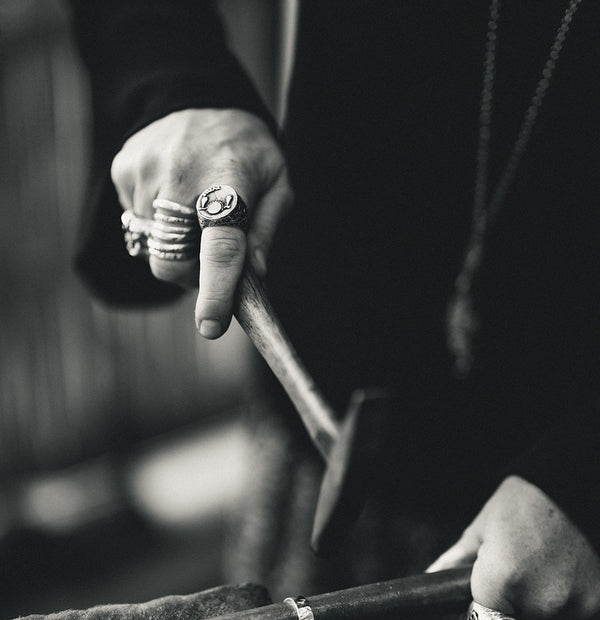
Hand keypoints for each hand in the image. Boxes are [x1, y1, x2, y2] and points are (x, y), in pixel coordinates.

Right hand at [111, 108, 291, 337]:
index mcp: (229, 181)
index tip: (211, 326)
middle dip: (193, 276)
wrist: (201, 96)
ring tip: (194, 211)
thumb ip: (266, 230)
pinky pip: (137, 225)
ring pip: (154, 249)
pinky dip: (158, 225)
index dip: (215, 291)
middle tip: (212, 256)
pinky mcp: (123, 171)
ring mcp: (144, 173)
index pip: (220, 247)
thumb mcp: (278, 183)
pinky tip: (174, 196)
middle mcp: (180, 176)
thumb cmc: (248, 150)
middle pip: (172, 263)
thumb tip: (254, 276)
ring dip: (177, 247)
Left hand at [427, 475, 599, 619]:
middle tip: (506, 590)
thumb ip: (452, 568)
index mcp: (500, 582)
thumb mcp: (480, 531)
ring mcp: (573, 605)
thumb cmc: (521, 504)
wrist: (575, 486)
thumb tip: (421, 602)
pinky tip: (559, 578)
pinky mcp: (597, 602)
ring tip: (535, 578)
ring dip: (537, 618)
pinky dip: (563, 609)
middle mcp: (538, 602)